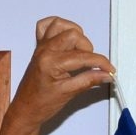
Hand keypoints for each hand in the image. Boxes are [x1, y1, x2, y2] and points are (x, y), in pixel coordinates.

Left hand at [3, 17, 114, 133]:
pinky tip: (65, 37)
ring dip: (74, 34)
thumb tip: (106, 74)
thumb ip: (89, 80)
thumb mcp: (69, 93)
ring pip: (60, 25)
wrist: (26, 109)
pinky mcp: (39, 47)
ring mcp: (41, 47)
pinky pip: (45, 26)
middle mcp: (44, 50)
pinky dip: (57, 27)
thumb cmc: (41, 104)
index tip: (109, 70)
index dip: (100, 62)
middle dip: (87, 48)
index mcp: (51, 62)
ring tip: (79, 51)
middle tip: (92, 64)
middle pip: (74, 34)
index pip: (83, 56)